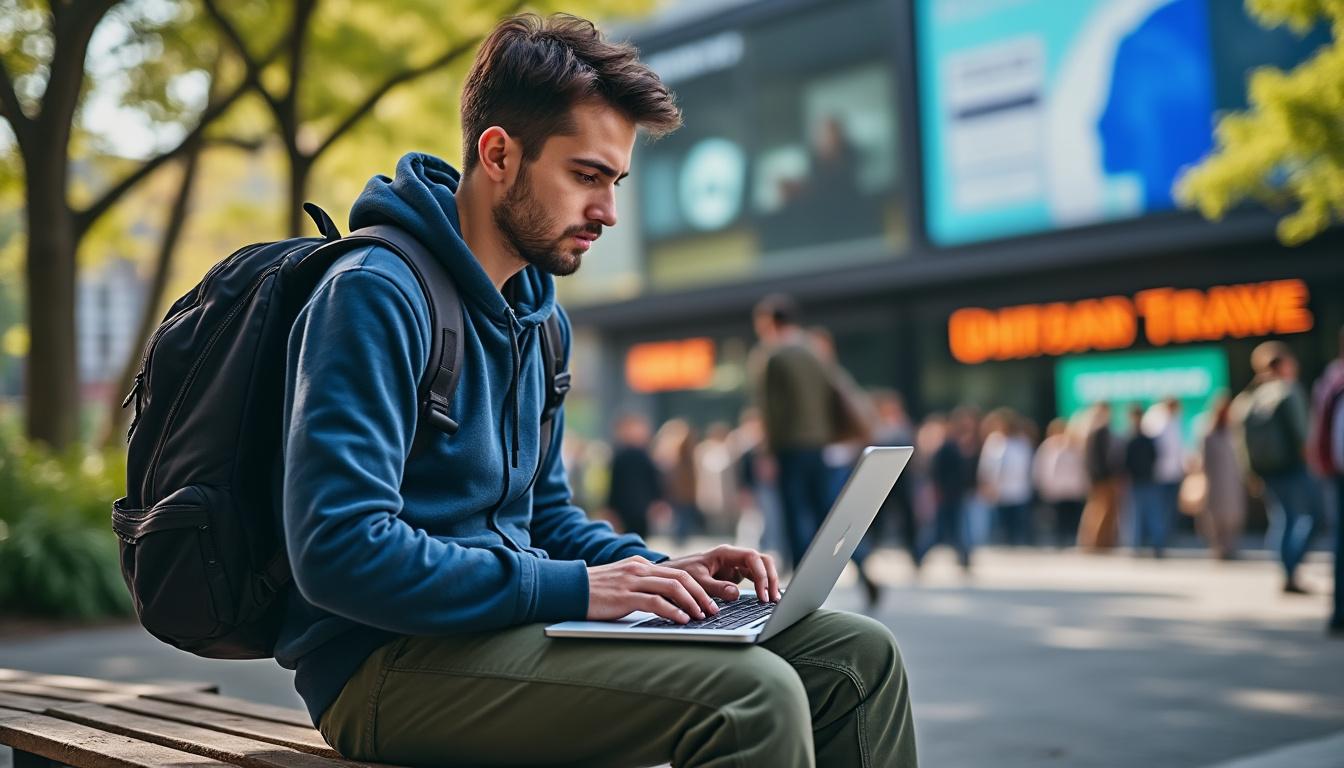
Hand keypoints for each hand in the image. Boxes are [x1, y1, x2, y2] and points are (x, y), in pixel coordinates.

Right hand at [586, 556, 718, 624]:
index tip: (708, 602)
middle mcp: (639, 569)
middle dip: (701, 594)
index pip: (677, 572)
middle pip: (681, 577)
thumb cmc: (593, 592)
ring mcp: (632, 581)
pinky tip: (682, 620)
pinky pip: (656, 602)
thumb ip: (640, 587)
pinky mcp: (625, 596)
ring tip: (701, 616)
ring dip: (692, 603)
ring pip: (673, 587)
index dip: (697, 587)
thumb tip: (664, 603)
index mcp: (640, 565)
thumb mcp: (621, 583)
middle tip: (713, 610)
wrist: (567, 589)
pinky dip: (673, 611)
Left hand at [662, 545, 781, 603]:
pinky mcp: (736, 575)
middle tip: (773, 599)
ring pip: (761, 568)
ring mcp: (736, 565)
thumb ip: (715, 587)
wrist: (672, 573)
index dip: (760, 574)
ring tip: (773, 601)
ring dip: (769, 582)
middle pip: (762, 561)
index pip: (752, 557)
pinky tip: (766, 599)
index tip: (762, 594)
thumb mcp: (697, 581)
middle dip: (771, 578)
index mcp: (725, 553)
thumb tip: (735, 594)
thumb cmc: (682, 573)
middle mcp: (734, 557)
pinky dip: (762, 586)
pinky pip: (755, 577)